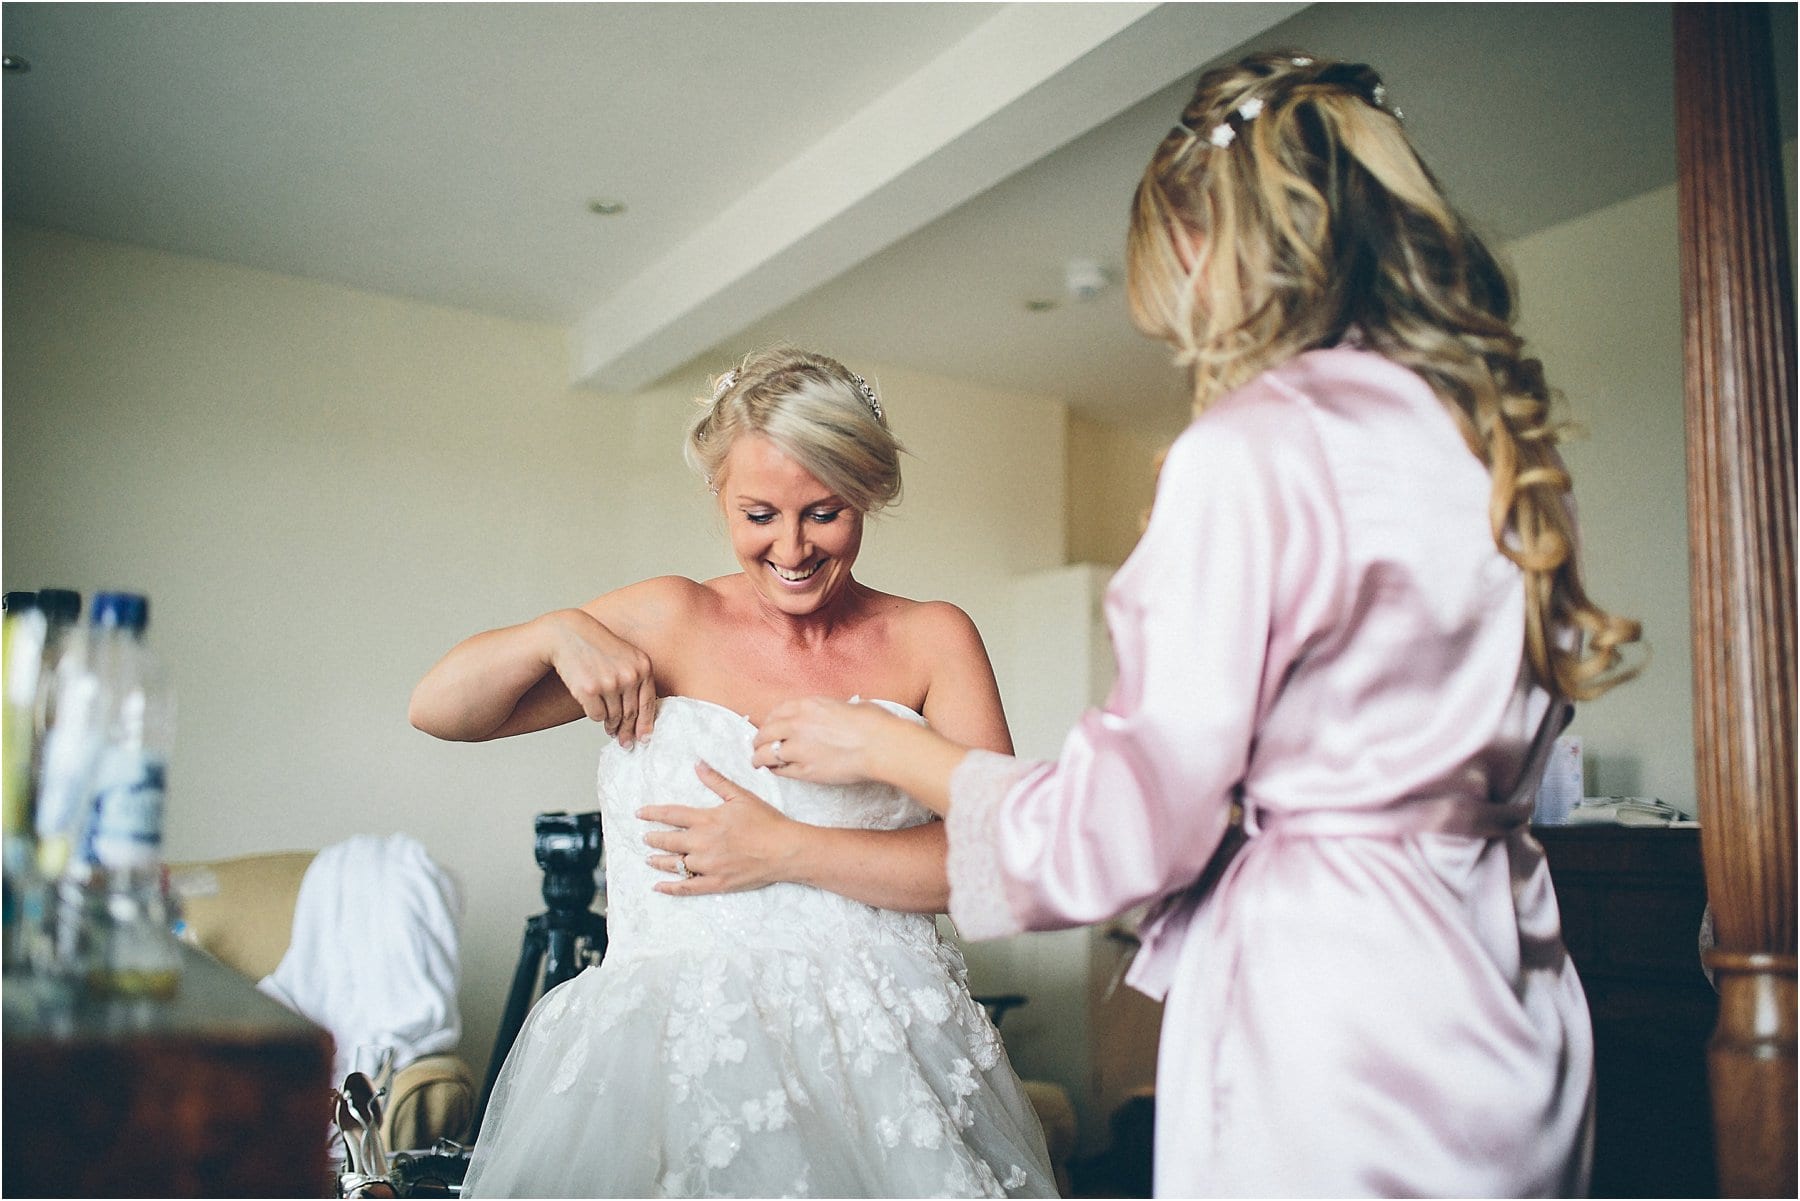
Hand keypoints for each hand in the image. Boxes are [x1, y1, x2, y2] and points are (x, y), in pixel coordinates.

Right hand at [543, 609, 656, 747]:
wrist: (570, 635)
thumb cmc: (599, 648)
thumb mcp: (627, 658)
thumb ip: (638, 682)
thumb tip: (641, 719)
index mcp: (643, 667)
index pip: (648, 704)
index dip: (646, 725)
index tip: (644, 739)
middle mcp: (629, 675)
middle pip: (631, 714)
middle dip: (627, 731)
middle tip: (625, 743)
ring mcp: (609, 683)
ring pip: (614, 717)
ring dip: (611, 725)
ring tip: (610, 727)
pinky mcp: (589, 690)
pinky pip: (596, 716)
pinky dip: (596, 716)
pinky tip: (594, 709)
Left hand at [639, 763, 798, 894]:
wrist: (784, 850)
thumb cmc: (766, 821)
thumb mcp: (740, 796)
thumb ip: (716, 781)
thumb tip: (697, 764)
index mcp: (706, 820)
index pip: (671, 815)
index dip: (653, 813)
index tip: (639, 813)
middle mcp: (702, 843)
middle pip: (668, 841)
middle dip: (653, 838)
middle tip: (645, 837)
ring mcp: (707, 865)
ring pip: (674, 864)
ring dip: (658, 860)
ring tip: (649, 858)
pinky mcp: (715, 883)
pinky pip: (687, 887)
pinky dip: (670, 887)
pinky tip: (658, 886)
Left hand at [752, 697, 903, 784]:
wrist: (880, 745)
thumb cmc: (873, 723)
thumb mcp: (848, 705)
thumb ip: (831, 711)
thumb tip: (835, 714)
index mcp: (808, 705)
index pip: (777, 712)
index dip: (769, 720)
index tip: (768, 726)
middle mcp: (797, 724)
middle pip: (765, 732)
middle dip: (758, 739)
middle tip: (757, 745)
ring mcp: (798, 748)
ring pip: (767, 753)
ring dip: (759, 757)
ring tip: (757, 762)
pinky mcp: (805, 770)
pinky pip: (782, 771)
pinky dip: (776, 771)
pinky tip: (775, 772)